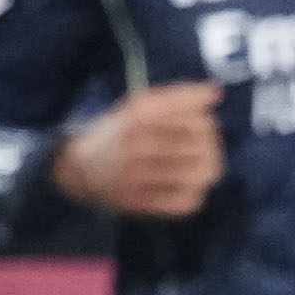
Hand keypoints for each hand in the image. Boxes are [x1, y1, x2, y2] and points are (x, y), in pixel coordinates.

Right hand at [52, 80, 223, 216]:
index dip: (207, 118)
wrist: (78, 168)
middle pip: (203, 144)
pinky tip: (188, 185)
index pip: (196, 115)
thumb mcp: (140, 105)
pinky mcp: (142, 203)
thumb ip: (179, 97)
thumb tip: (216, 92)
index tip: (202, 120)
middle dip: (211, 143)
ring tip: (201, 164)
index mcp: (138, 113)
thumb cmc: (118, 132)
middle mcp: (139, 142)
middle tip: (204, 144)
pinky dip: (196, 193)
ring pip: (202, 173)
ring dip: (209, 168)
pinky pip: (188, 201)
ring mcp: (140, 175)